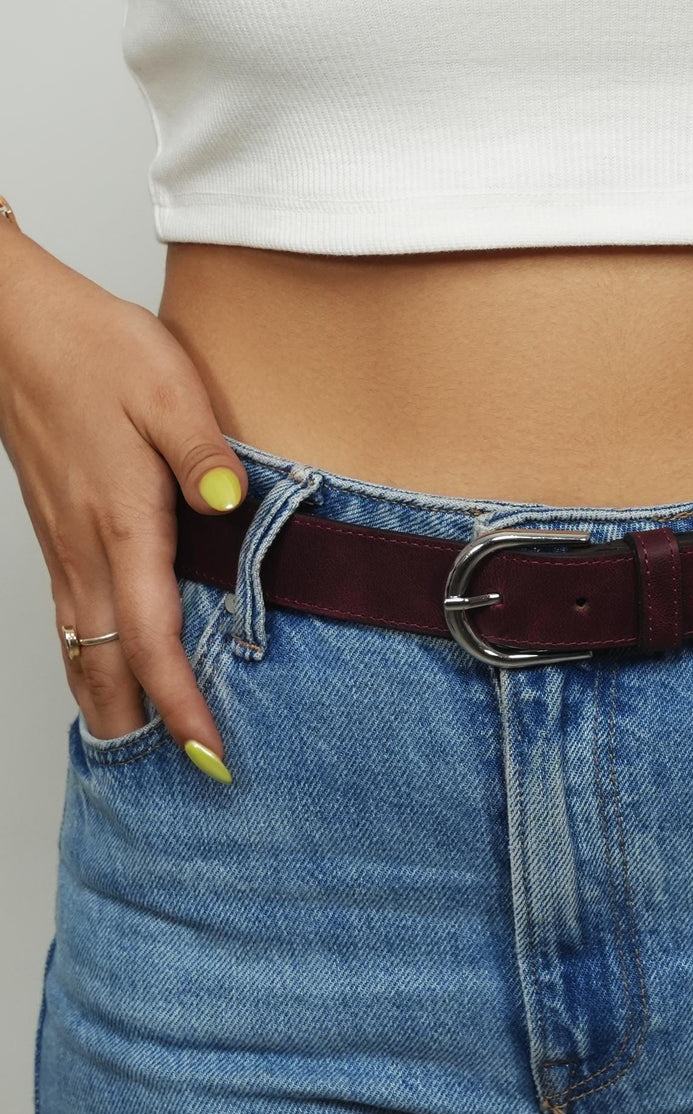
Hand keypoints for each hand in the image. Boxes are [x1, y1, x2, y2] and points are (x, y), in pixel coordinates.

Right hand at [0, 232, 246, 779]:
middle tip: (185, 775)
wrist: (15, 321)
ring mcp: (63, 545)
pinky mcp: (56, 531)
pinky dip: (87, 662)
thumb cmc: (93, 347)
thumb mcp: (167, 386)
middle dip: (144, 727)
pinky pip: (70, 618)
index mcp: (121, 525)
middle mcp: (85, 550)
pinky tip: (101, 674)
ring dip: (110, 703)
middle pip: (107, 667)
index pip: (153, 640)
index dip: (182, 704)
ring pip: (80, 649)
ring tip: (144, 748)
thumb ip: (203, 451)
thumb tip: (232, 504)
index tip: (210, 754)